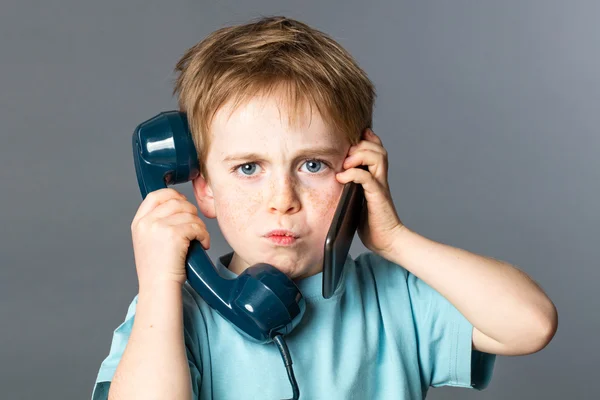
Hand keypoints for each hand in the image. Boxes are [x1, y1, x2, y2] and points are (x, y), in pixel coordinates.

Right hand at [130, 188, 209, 288]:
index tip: (183, 203)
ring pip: (189, 213)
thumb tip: (177, 204)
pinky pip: (197, 226)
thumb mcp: (147, 241)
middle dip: (191, 212)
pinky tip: (203, 244)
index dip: (172, 195)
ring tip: (199, 238)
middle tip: (195, 226)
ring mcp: (158, 227)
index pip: (155, 195)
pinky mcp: (174, 234)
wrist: (158, 288)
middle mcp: (146, 222)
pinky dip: (204, 235)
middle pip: (176, 201)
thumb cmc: (158, 270)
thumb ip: (156, 223)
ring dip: (199, 225)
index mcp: (139, 223)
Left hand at [336, 129, 403, 256]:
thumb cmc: (371, 223)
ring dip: (359, 155)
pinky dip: (353, 173)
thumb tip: (332, 178)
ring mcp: (380, 186)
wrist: (387, 241)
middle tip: (344, 156)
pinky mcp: (377, 196)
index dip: (365, 139)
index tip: (349, 139)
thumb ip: (351, 186)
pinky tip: (342, 177)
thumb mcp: (356, 199)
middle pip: (377, 148)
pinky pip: (367, 177)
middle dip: (360, 145)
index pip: (376, 148)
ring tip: (344, 165)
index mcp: (376, 176)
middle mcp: (380, 178)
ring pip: (377, 156)